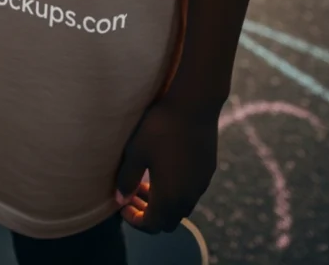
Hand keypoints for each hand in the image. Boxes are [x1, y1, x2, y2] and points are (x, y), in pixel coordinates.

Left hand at [114, 99, 218, 233]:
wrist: (194, 105)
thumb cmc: (159, 128)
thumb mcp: (136, 152)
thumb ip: (127, 179)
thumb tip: (120, 198)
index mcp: (170, 198)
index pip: (152, 224)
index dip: (135, 220)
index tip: (121, 204)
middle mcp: (189, 197)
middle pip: (168, 220)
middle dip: (148, 213)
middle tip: (131, 195)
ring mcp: (201, 184)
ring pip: (181, 206)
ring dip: (162, 201)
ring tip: (144, 182)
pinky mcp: (207, 170)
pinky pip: (191, 191)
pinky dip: (175, 190)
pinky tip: (163, 168)